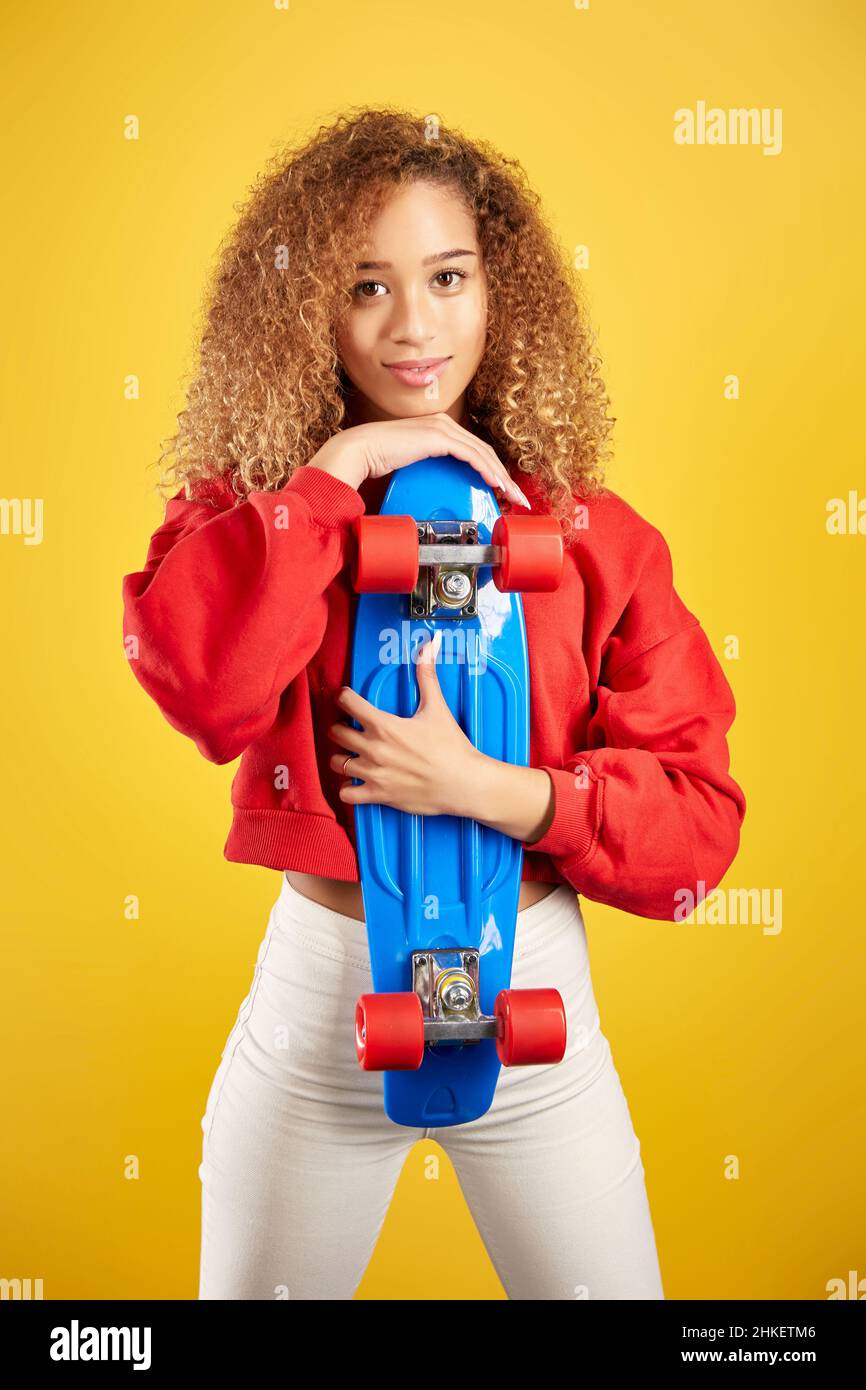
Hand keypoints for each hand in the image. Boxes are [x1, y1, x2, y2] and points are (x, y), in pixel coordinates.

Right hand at [309, 413, 530, 508]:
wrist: (359, 451)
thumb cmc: (377, 460)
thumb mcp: (409, 465)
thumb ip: (426, 470)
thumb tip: (435, 489)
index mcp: (438, 429)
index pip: (474, 450)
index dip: (492, 469)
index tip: (502, 490)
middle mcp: (444, 424)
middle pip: (484, 451)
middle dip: (503, 476)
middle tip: (516, 497)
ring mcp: (442, 428)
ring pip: (482, 453)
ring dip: (500, 476)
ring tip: (512, 496)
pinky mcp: (438, 436)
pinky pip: (471, 455)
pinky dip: (486, 470)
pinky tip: (495, 484)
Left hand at [327, 631, 481, 816]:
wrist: (463, 783)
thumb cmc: (451, 747)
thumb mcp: (437, 708)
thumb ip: (426, 676)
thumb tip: (428, 646)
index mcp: (384, 725)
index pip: (347, 703)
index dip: (344, 696)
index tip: (346, 697)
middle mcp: (373, 749)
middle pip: (336, 733)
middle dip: (340, 727)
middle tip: (349, 727)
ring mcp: (374, 774)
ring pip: (337, 762)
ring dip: (341, 757)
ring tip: (351, 754)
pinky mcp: (378, 795)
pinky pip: (347, 794)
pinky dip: (347, 788)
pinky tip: (356, 781)